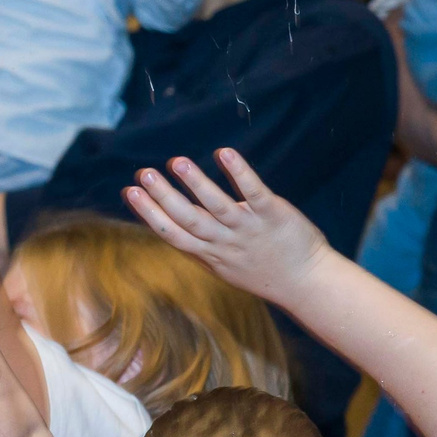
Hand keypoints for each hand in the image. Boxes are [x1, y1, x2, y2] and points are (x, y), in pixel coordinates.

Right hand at [123, 149, 329, 304]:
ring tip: (177, 162)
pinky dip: (239, 173)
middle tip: (143, 174)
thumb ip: (197, 244)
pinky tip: (224, 153)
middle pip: (189, 220)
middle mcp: (225, 243)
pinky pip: (254, 193)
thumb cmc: (261, 272)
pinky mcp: (272, 214)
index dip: (150, 214)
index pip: (173, 234)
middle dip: (164, 197)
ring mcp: (249, 229)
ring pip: (218, 206)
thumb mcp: (222, 266)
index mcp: (209, 254)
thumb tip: (166, 223)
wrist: (307, 283)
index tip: (129, 192)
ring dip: (196, 183)